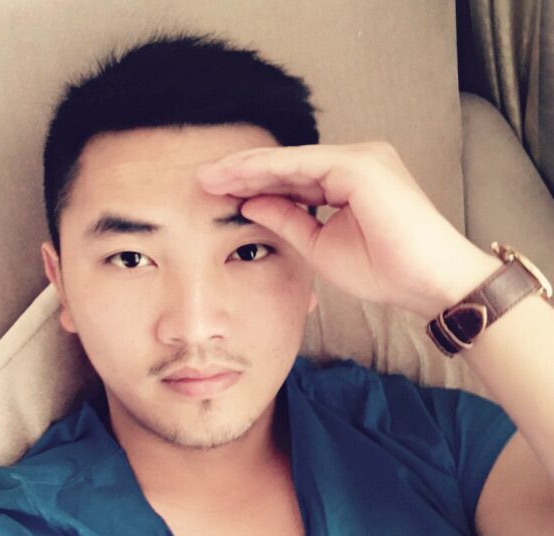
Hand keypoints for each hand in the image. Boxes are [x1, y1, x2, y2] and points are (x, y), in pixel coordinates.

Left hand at [196, 142, 500, 319]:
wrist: (427, 282)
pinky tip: (236, 175)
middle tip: (202, 180)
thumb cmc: (384, 269)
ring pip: (289, 160)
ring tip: (209, 177)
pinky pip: (301, 165)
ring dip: (247, 168)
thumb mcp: (319, 244)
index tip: (217, 195)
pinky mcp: (360, 165)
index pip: (290, 179)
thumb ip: (287, 219)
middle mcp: (354, 162)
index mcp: (347, 182)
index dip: (252, 184)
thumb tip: (250, 204)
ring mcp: (359, 159)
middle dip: (242, 172)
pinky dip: (267, 170)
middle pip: (285, 166)